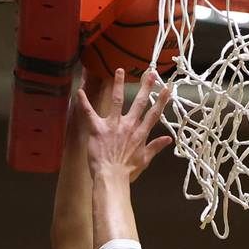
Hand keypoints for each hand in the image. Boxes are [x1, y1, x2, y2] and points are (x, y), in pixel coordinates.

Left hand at [76, 68, 172, 182]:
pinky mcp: (97, 128)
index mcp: (140, 133)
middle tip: (150, 73)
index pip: (154, 114)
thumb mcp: (145, 160)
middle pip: (139, 103)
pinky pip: (89, 113)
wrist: (111, 178)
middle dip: (146, 87)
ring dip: (118, 84)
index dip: (162, 100)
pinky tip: (79, 91)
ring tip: (120, 70)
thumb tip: (169, 139)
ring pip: (117, 101)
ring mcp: (113, 125)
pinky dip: (83, 102)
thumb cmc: (127, 172)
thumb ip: (156, 147)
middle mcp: (128, 126)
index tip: (168, 88)